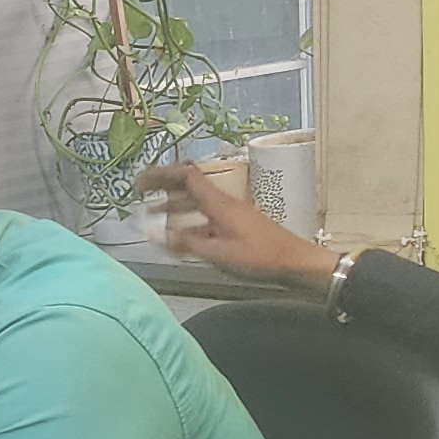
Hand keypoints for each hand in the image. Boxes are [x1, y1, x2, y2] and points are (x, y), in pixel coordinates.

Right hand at [137, 163, 336, 287]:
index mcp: (219, 203)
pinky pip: (207, 219)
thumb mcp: (219, 254)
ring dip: (175, 206)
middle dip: (164, 188)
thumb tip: (154, 234)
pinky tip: (181, 237)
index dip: (162, 174)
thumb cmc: (260, 258)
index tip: (141, 181)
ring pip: (198, 204)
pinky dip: (190, 223)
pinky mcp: (237, 227)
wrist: (297, 264)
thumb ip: (185, 244)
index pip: (186, 176)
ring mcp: (232, 215)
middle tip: (141, 193)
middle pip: (190, 187)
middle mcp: (224, 204)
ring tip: (154, 215)